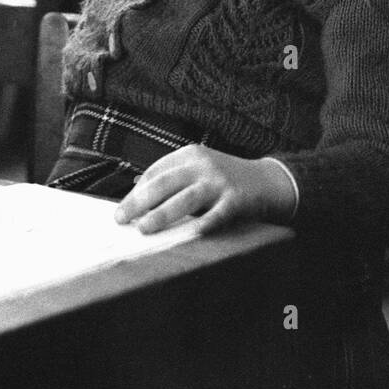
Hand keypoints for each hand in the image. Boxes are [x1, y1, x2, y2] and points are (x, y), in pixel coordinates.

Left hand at [114, 145, 295, 234]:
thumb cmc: (223, 179)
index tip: (122, 210)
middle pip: (165, 182)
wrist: (266, 181)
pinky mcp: (236, 199)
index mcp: (190, 154)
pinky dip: (204, 223)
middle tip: (122, 218)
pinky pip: (217, 214)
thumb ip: (171, 179)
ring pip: (186, 198)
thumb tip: (135, 192)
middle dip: (140, 201)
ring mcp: (220, 181)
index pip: (156, 171)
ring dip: (163, 214)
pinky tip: (191, 233)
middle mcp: (204, 165)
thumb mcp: (197, 170)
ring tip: (144, 228)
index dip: (136, 191)